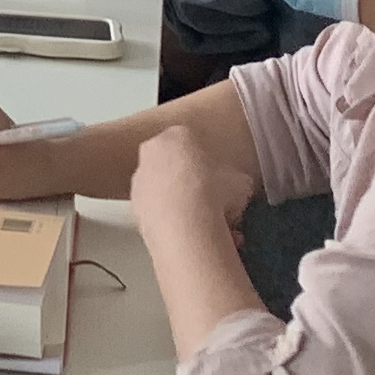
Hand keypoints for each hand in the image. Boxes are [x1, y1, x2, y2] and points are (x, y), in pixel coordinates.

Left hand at [132, 122, 250, 235]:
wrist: (183, 224)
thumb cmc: (214, 193)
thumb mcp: (241, 183)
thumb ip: (235, 182)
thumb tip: (235, 192)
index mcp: (177, 135)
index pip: (193, 143)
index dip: (210, 165)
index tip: (221, 182)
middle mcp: (151, 153)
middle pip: (174, 167)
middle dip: (193, 186)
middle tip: (214, 206)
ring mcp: (138, 182)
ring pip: (165, 194)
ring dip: (183, 208)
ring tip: (208, 229)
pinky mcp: (133, 210)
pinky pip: (158, 216)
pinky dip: (173, 225)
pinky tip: (193, 238)